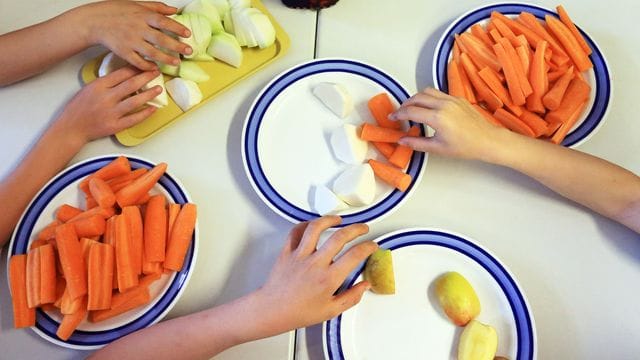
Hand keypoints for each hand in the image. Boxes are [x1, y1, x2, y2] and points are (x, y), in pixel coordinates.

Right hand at [54, 67, 161, 144]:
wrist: (71, 127)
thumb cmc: (79, 107)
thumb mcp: (89, 88)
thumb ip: (106, 82)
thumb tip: (127, 74)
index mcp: (99, 86)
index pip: (122, 73)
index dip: (137, 68)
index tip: (146, 64)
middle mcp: (106, 98)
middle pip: (131, 85)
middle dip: (146, 77)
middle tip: (157, 72)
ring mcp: (111, 113)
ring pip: (135, 101)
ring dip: (149, 94)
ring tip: (159, 89)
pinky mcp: (115, 126)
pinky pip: (134, 119)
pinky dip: (145, 113)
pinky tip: (153, 108)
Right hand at [76, 1, 191, 69]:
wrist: (95, 21)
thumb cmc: (117, 11)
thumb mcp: (137, 4)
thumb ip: (157, 8)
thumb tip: (175, 11)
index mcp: (142, 16)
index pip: (163, 22)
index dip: (177, 28)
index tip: (188, 34)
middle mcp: (137, 28)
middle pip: (160, 39)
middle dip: (176, 46)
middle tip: (189, 51)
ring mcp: (130, 41)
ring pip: (151, 52)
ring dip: (166, 59)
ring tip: (176, 62)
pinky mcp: (123, 52)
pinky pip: (138, 61)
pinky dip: (147, 66)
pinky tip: (156, 69)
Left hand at [256, 216, 377, 331]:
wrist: (272, 310)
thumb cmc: (299, 312)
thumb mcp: (331, 311)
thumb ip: (351, 297)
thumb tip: (365, 285)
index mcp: (329, 278)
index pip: (355, 255)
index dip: (368, 247)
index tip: (372, 245)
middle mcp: (315, 263)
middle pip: (340, 237)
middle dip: (356, 229)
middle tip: (362, 228)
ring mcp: (300, 255)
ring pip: (316, 228)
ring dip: (330, 220)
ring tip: (338, 220)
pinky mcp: (287, 252)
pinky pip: (296, 232)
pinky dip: (305, 224)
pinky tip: (313, 225)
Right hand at [390, 88, 506, 160]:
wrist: (488, 141)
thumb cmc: (467, 146)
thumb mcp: (438, 148)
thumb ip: (416, 143)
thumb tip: (402, 141)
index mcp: (438, 118)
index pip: (411, 111)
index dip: (398, 114)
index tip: (392, 117)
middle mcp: (444, 105)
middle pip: (417, 97)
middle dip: (405, 104)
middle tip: (400, 113)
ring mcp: (452, 100)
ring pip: (428, 91)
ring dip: (417, 98)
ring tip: (413, 108)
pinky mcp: (458, 99)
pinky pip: (439, 93)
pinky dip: (429, 98)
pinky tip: (429, 108)